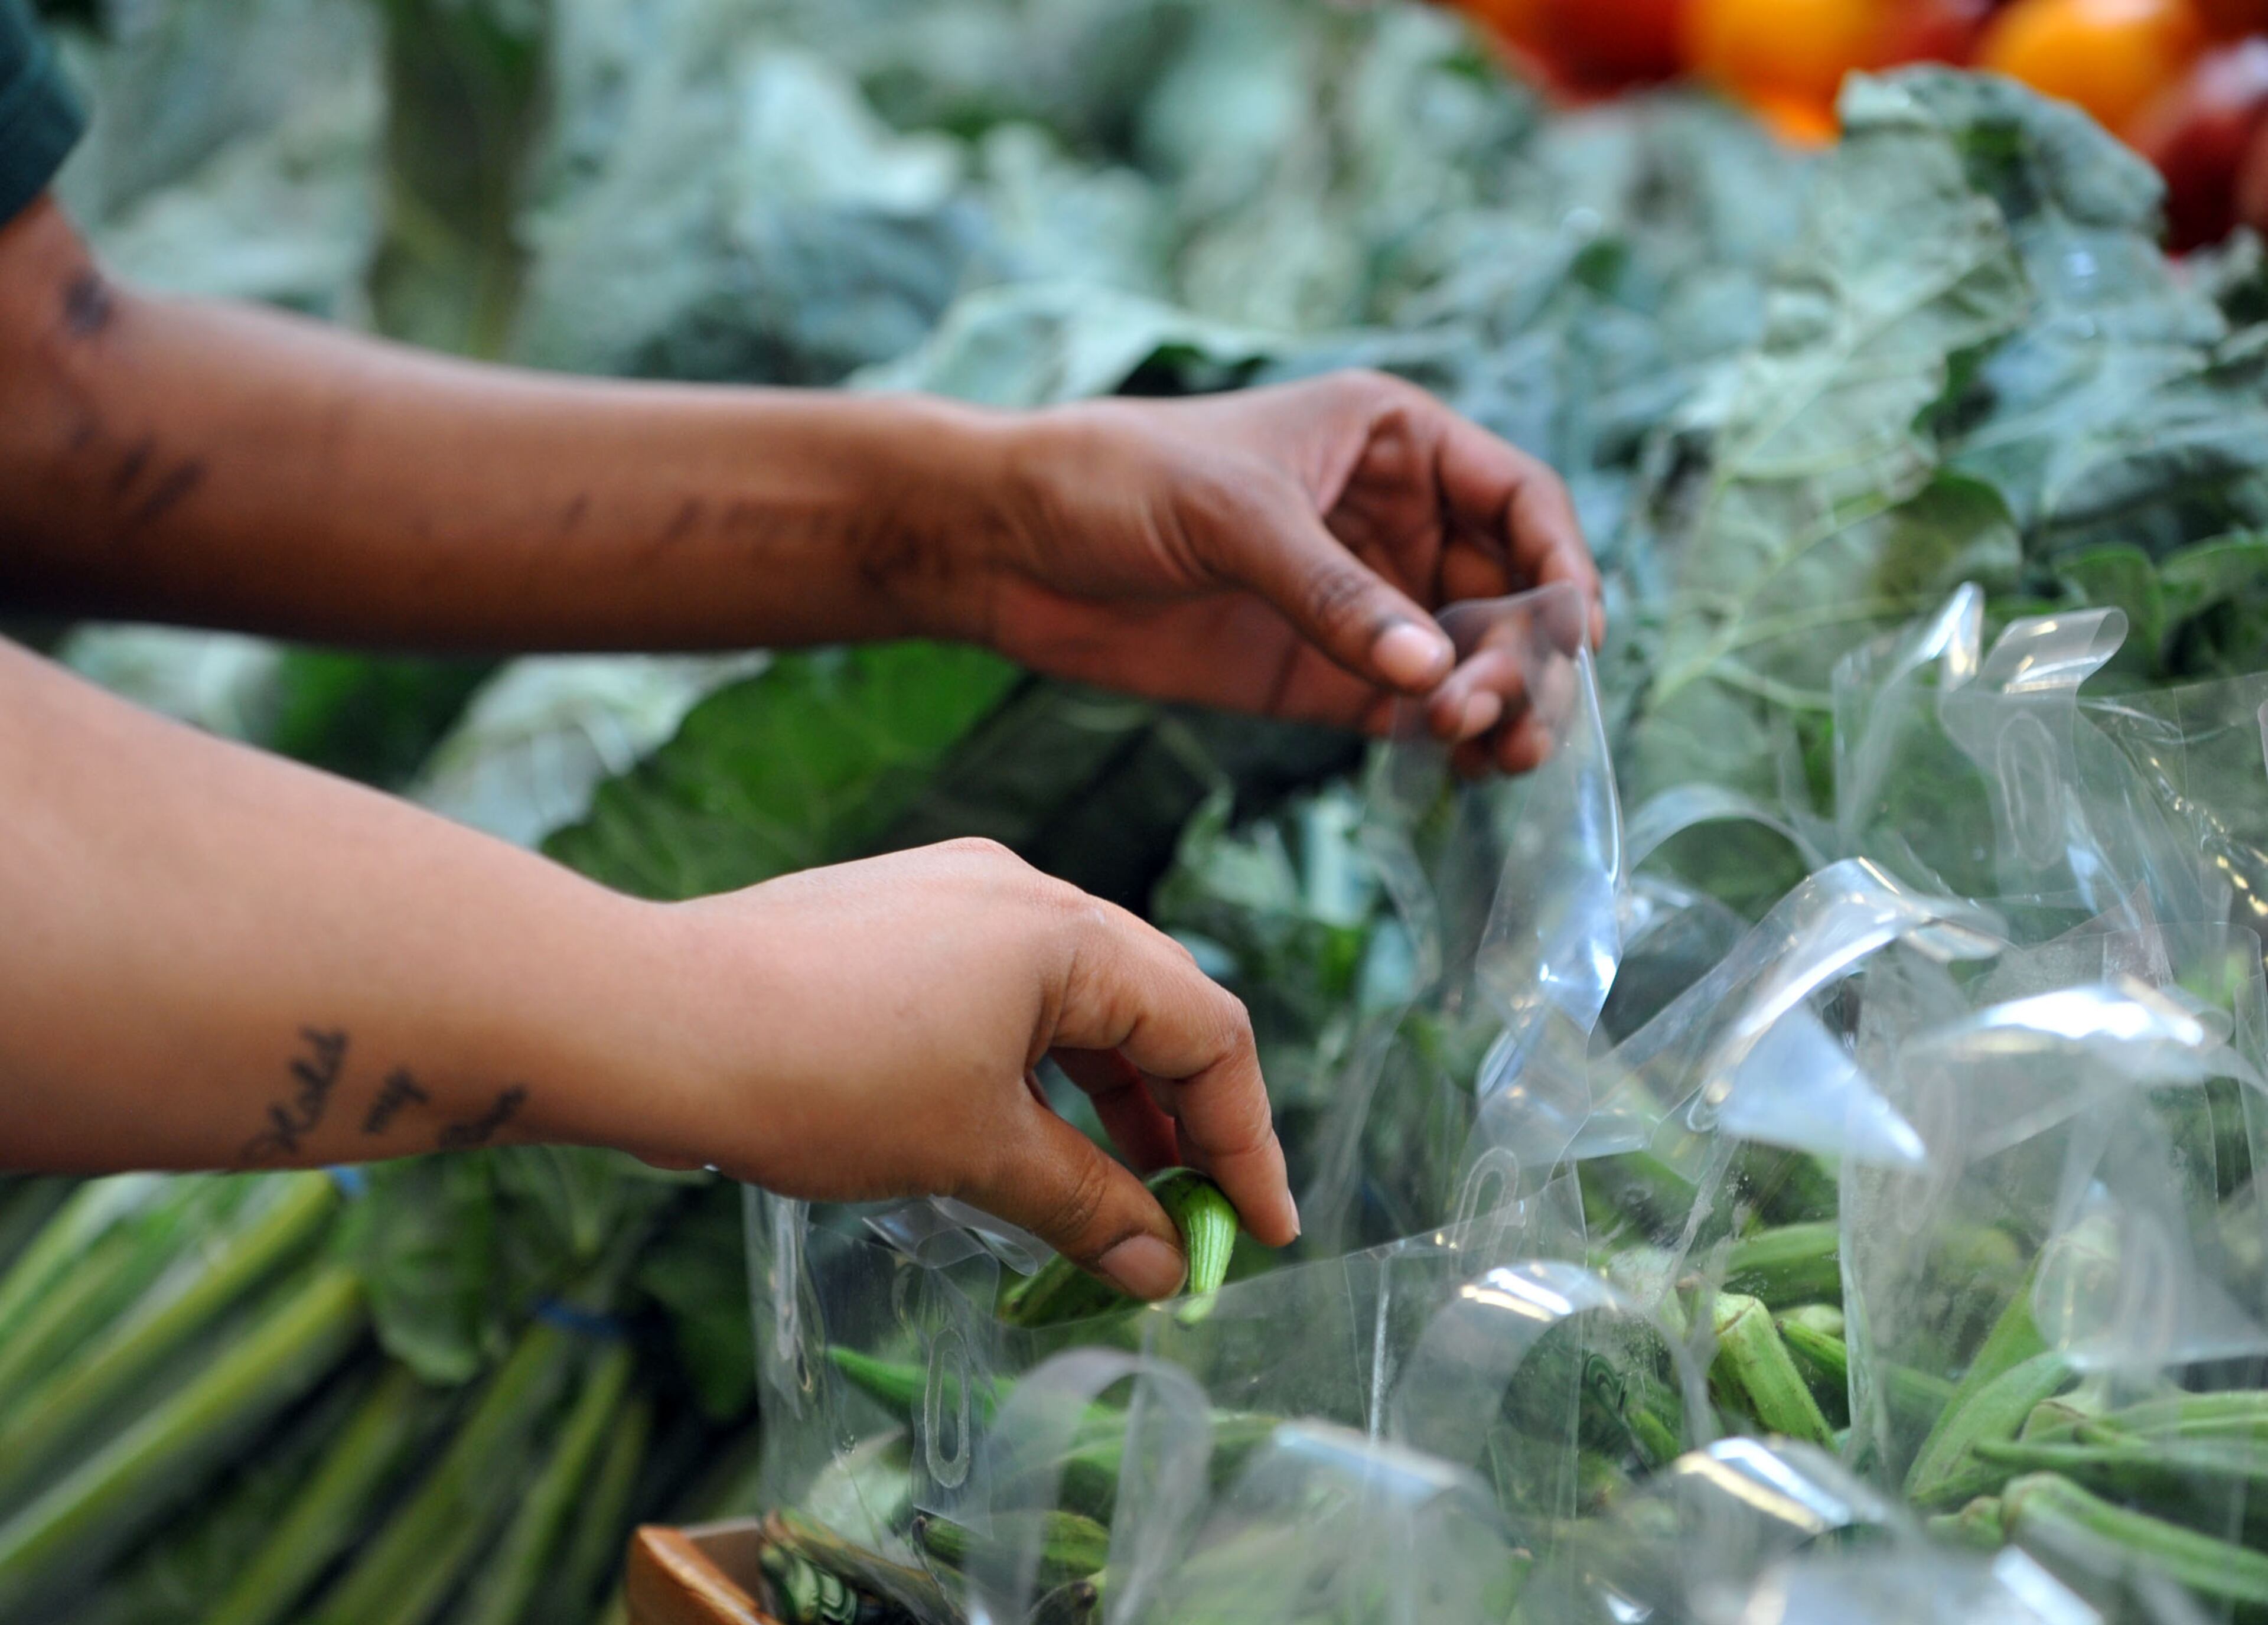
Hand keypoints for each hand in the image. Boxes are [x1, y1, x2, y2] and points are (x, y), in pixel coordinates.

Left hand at [646, 839, 1297, 1297]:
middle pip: (1150, 1006)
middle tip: (1193, 1223)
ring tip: (1117, 1197)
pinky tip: (1022, 1137)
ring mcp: (952, 893)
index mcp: (1066, 931)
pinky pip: (1005, 992)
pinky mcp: (895, 916)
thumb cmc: (821, 1075)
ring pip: (1074, 1002)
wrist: (651, 1018)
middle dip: (1183, 1121)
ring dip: (1107, 1100)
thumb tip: (1160, 1268)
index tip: (1258, 1234)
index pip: (1207, 1031)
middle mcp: (1021, 889)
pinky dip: (1036, 1071)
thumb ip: (1087, 1207)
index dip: (1246, 1140)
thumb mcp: (974, 1152)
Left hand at [962, 371, 1602, 773]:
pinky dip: (1438, 740)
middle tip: (1492, 716)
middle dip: (1521, 656)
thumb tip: (1433, 675)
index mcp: (1391, 441)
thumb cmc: (1116, 479)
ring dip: (1495, 707)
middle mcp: (1391, 520)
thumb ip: (1332, 595)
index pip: (1517, 499)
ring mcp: (1358, 601)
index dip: (1560, 563)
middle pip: (1506, 593)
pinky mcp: (1316, 672)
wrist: (1007, 543)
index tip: (1577, 635)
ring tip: (1495, 756)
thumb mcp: (1232, 517)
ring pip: (1467, 660)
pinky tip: (1453, 770)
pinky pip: (1405, 710)